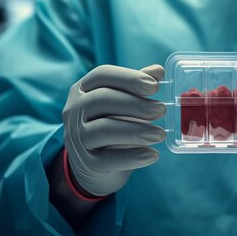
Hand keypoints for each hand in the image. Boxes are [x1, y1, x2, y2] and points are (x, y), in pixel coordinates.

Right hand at [62, 64, 166, 196]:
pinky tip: (152, 155)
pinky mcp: (85, 163)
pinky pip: (107, 160)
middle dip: (135, 104)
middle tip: (161, 110)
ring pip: (103, 129)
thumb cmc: (112, 122)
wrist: (94, 164)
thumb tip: (158, 71)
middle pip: (101, 99)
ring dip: (136, 131)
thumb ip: (137, 86)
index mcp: (83, 89)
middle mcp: (74, 110)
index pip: (102, 75)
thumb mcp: (123, 102)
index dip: (129, 78)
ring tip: (160, 134)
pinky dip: (132, 157)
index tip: (155, 86)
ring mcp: (76, 137)